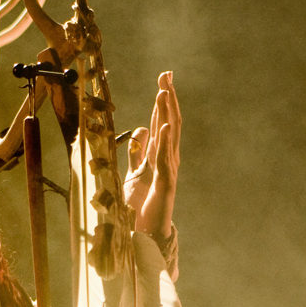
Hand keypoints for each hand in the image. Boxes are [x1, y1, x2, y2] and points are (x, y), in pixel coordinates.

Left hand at [123, 72, 180, 238]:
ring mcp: (168, 170)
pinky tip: (163, 124)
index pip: (162, 121)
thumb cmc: (143, 204)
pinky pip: (164, 158)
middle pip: (169, 122)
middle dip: (167, 98)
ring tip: (164, 92)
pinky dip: (164, 141)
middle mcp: (168, 158)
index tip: (164, 78)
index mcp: (160, 154)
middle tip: (166, 75)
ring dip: (166, 112)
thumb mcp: (136, 172)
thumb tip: (140, 130)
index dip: (162, 101)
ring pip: (169, 136)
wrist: (146, 231)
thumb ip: (138, 153)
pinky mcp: (164, 183)